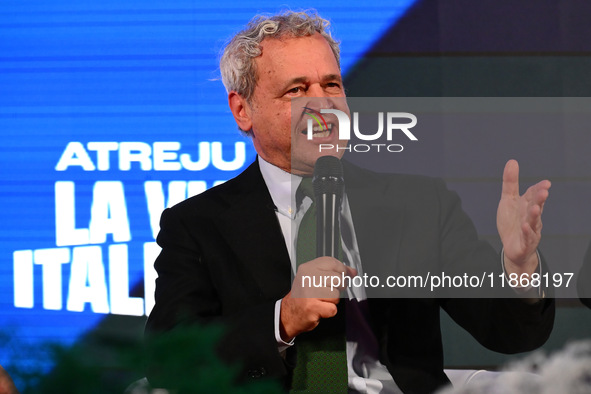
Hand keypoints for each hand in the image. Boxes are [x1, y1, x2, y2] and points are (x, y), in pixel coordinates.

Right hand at [279, 257, 356, 340]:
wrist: (288, 313)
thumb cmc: (302, 295)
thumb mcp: (314, 278)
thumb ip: (334, 272)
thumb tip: (352, 271)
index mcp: (308, 268)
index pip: (332, 262)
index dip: (342, 270)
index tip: (344, 275)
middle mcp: (308, 278)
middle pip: (338, 278)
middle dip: (338, 287)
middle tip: (328, 291)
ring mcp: (309, 293)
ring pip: (336, 295)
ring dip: (332, 301)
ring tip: (321, 300)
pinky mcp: (312, 307)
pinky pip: (333, 309)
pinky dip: (329, 312)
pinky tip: (320, 309)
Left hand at [497, 160, 550, 274]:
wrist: (513, 247)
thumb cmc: (512, 221)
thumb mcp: (508, 200)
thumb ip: (510, 183)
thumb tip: (512, 161)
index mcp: (527, 206)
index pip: (533, 196)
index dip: (538, 189)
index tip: (546, 183)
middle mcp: (531, 217)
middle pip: (535, 207)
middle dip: (539, 199)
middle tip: (544, 191)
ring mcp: (529, 230)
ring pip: (533, 222)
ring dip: (534, 215)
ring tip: (535, 208)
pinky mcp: (524, 242)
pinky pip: (526, 237)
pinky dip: (526, 231)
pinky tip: (524, 226)